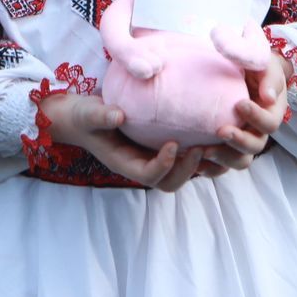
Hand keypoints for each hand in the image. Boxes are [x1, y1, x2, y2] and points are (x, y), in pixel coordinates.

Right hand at [40, 93, 206, 190]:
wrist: (84, 117)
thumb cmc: (84, 116)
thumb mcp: (88, 114)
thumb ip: (100, 115)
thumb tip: (118, 115)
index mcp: (124, 163)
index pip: (147, 176)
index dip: (163, 165)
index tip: (173, 144)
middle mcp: (141, 165)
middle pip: (168, 182)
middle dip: (186, 170)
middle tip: (200, 148)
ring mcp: (151, 158)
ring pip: (179, 173)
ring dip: (197, 164)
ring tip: (211, 144)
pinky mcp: (159, 147)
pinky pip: (182, 157)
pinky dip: (197, 152)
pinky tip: (209, 134)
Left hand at [212, 55, 289, 164]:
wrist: (237, 67)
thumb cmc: (253, 63)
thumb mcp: (264, 62)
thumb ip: (269, 76)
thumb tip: (269, 98)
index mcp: (271, 112)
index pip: (270, 124)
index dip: (257, 118)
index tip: (240, 104)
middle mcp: (258, 131)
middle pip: (255, 147)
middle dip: (239, 141)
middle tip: (221, 131)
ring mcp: (241, 140)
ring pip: (239, 161)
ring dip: (223, 158)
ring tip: (204, 150)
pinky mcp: (224, 146)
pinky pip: (220, 165)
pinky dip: (209, 167)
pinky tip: (194, 162)